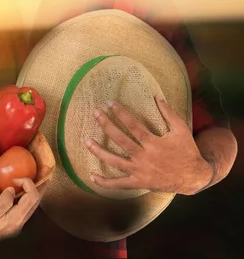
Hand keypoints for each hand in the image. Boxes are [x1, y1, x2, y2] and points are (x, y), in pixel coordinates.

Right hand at [0, 178, 43, 253]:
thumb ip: (3, 203)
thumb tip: (12, 190)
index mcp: (14, 222)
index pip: (32, 198)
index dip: (28, 184)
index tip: (15, 177)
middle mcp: (16, 225)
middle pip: (34, 203)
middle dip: (35, 187)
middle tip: (29, 174)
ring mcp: (10, 225)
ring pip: (28, 206)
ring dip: (29, 192)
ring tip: (25, 181)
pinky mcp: (3, 223)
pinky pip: (18, 209)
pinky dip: (21, 198)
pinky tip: (14, 192)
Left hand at [86, 96, 212, 194]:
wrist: (193, 177)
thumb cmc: (187, 151)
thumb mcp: (181, 130)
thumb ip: (168, 113)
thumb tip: (157, 96)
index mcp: (154, 142)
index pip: (133, 125)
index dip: (121, 113)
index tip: (110, 103)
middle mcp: (145, 156)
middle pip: (121, 139)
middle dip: (106, 125)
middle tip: (95, 113)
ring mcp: (140, 171)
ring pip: (115, 161)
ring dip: (99, 152)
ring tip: (86, 141)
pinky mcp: (139, 182)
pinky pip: (120, 184)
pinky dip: (105, 183)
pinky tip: (92, 177)